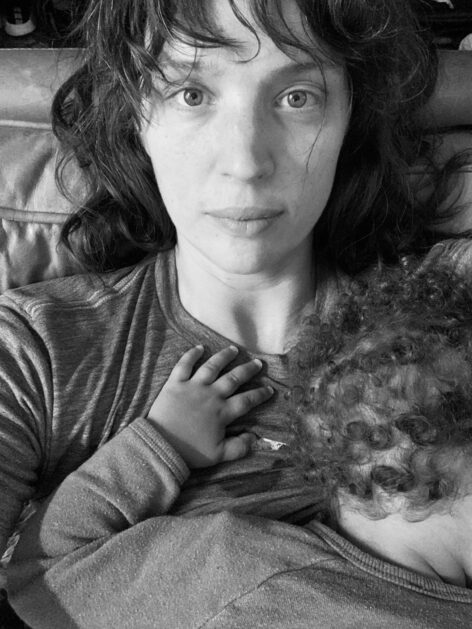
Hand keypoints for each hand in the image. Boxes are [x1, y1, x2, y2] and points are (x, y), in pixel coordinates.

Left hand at [147, 345, 273, 467]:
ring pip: (212, 367)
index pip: (246, 400)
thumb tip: (255, 438)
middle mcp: (211, 395)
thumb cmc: (190, 451)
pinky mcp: (175, 383)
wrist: (161, 446)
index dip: (260, 394)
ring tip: (234, 350)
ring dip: (224, 357)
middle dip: (247, 370)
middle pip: (233, 379)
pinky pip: (184, 365)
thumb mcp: (219, 455)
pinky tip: (200, 347)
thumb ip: (239, 447)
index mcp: (222, 412)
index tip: (270, 389)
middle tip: (258, 363)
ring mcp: (193, 387)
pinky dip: (192, 354)